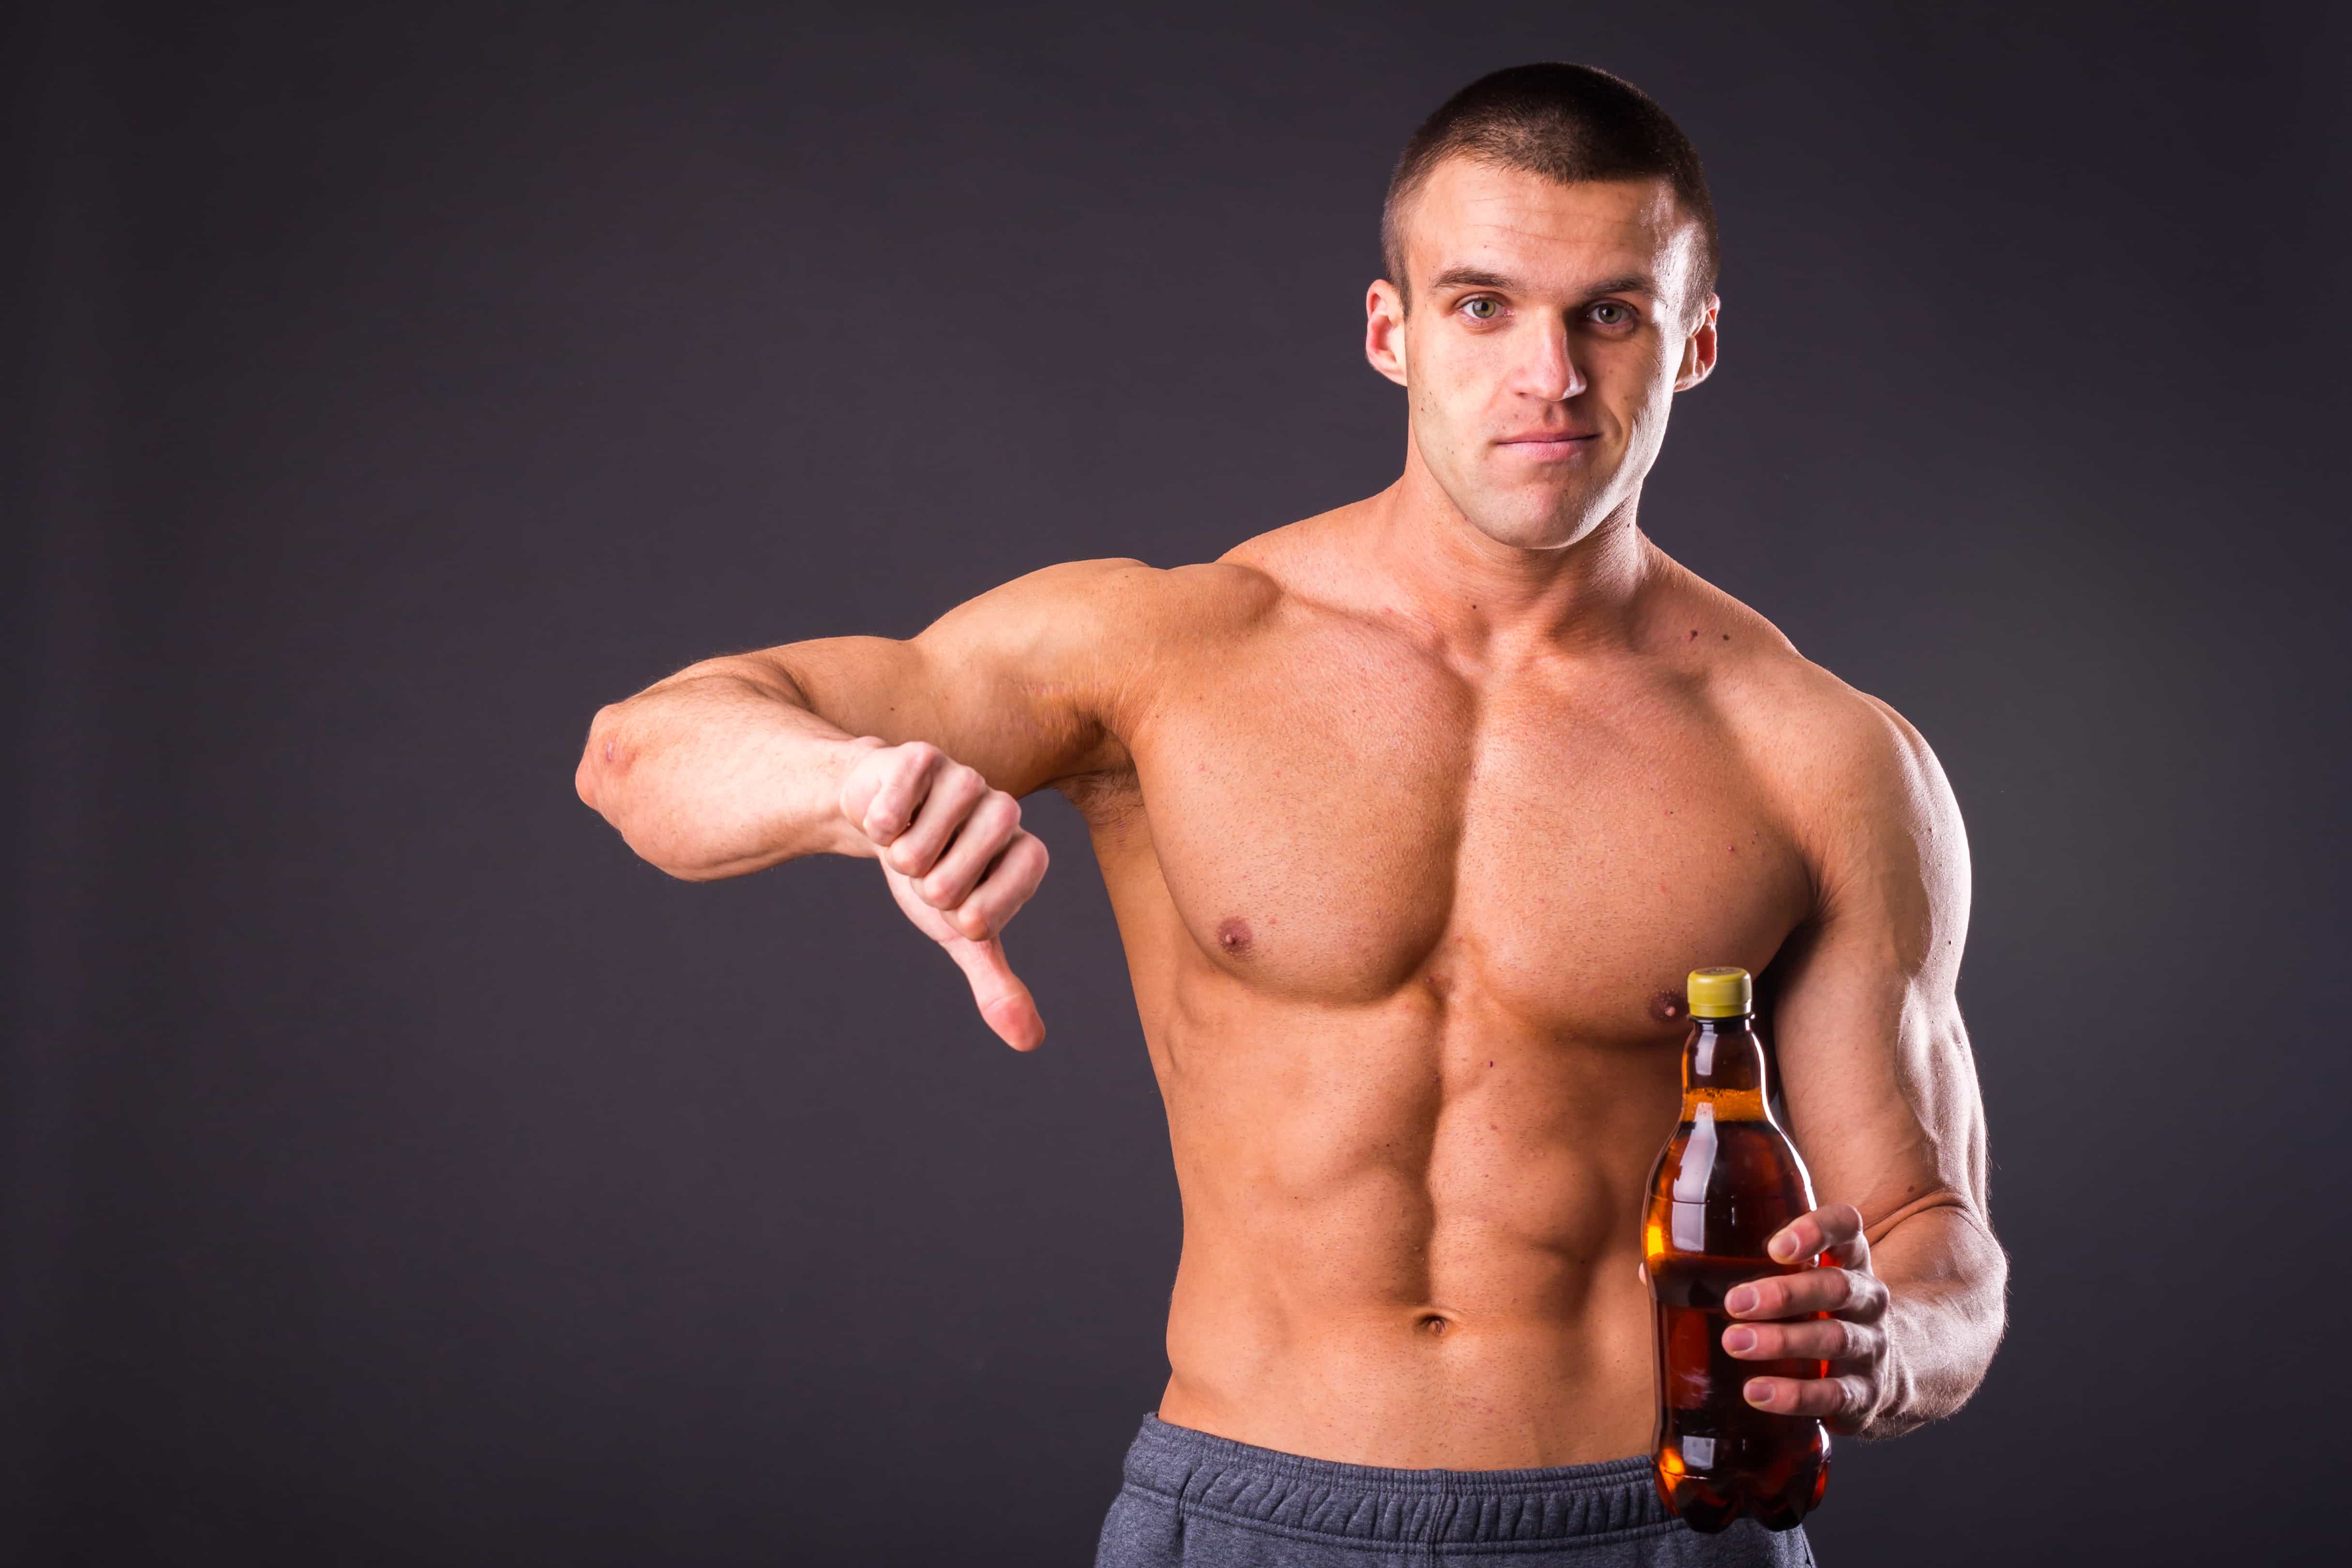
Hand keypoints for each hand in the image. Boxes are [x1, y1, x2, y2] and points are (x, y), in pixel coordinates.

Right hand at [836, 740, 1050, 1050]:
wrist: (881, 819)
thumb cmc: (933, 876)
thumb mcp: (961, 932)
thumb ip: (996, 982)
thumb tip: (1030, 1042)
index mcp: (1024, 852)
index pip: (1006, 892)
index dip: (974, 909)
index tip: (958, 911)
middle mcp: (1003, 809)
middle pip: (962, 871)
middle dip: (929, 887)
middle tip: (924, 874)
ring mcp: (963, 778)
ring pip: (924, 839)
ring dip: (901, 857)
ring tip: (904, 846)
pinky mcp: (920, 756)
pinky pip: (897, 797)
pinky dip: (881, 820)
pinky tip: (881, 820)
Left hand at [1723, 1203, 1892, 1434]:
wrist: (1889, 1372)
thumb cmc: (1815, 1313)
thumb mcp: (1792, 1281)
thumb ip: (1728, 1267)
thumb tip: (1648, 1268)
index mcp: (1847, 1259)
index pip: (1846, 1227)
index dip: (1818, 1230)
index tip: (1777, 1245)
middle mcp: (1866, 1298)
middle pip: (1837, 1286)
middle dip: (1785, 1293)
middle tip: (1734, 1301)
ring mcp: (1871, 1347)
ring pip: (1835, 1339)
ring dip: (1783, 1341)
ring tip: (1735, 1342)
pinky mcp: (1866, 1394)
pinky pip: (1835, 1395)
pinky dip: (1794, 1395)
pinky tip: (1757, 1392)